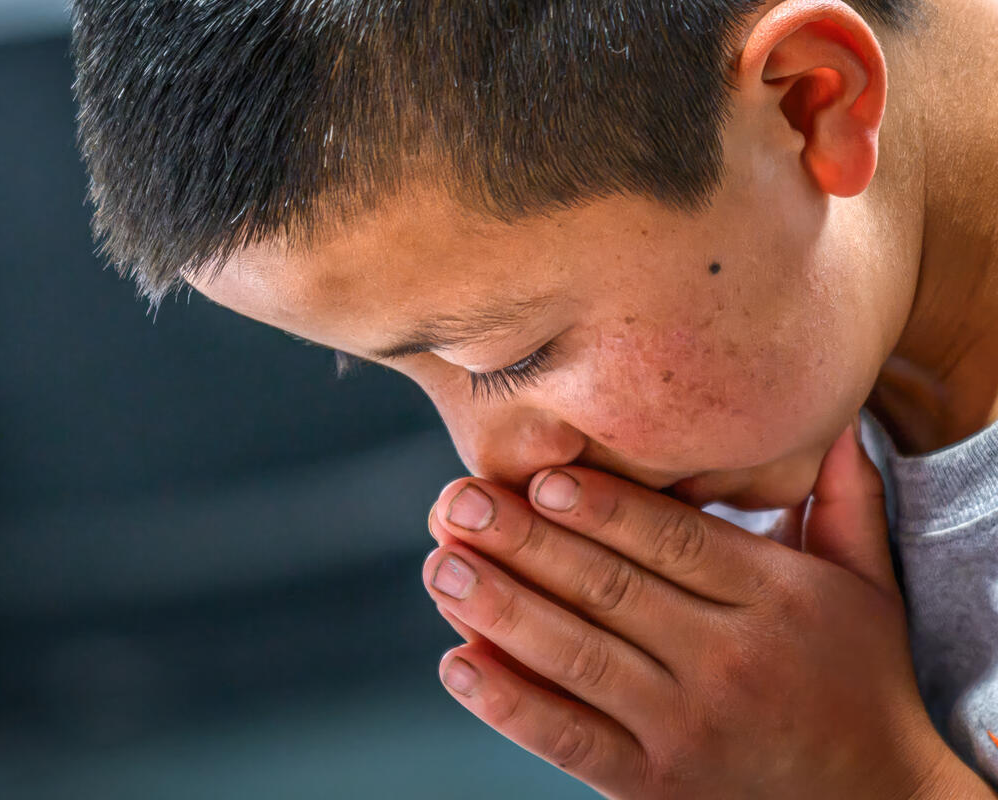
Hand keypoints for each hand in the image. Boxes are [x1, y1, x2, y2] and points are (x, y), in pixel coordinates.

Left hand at [423, 424, 969, 798]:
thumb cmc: (858, 675)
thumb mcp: (869, 583)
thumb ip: (845, 499)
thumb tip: (830, 420)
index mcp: (775, 598)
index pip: (675, 542)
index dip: (603, 507)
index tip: (540, 476)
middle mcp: (728, 660)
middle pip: (611, 590)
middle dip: (526, 543)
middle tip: (458, 503)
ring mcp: (685, 727)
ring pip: (578, 658)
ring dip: (500, 610)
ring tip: (443, 566)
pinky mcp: (651, 784)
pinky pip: (570, 739)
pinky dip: (509, 704)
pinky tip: (458, 663)